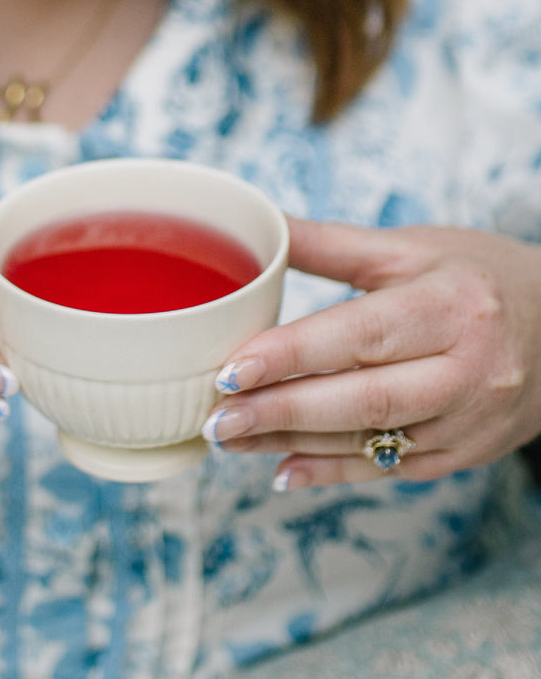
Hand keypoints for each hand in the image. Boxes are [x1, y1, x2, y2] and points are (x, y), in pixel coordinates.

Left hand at [200, 216, 540, 489]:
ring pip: (372, 441)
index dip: (293, 354)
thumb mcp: (411, 247)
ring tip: (230, 439)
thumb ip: (329, 243)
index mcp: (451, 305)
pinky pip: (391, 470)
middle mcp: (468, 368)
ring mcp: (470, 420)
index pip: (361, 334)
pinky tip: (282, 470)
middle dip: (282, 411)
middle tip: (216, 416)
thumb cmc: (478, 275)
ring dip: (294, 444)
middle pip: (364, 399)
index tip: (232, 368)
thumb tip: (258, 220)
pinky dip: (333, 472)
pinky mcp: (466, 454)